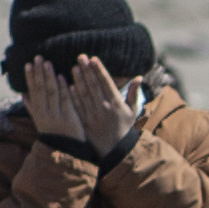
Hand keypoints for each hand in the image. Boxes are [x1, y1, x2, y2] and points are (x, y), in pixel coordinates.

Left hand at [26, 54, 140, 152]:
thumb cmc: (125, 128)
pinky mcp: (85, 122)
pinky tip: (69, 86)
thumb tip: (140, 77)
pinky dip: (74, 97)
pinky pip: (78, 107)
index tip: (94, 59)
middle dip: (87, 70)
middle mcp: (104, 107)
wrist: (116, 150)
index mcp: (116, 103)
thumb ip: (134, 93)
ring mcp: (93, 115)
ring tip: (74, 67)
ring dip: (79, 80)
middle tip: (80, 57)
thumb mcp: (133, 111)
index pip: (107, 83)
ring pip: (84, 95)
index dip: (100, 70)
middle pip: (94, 85)